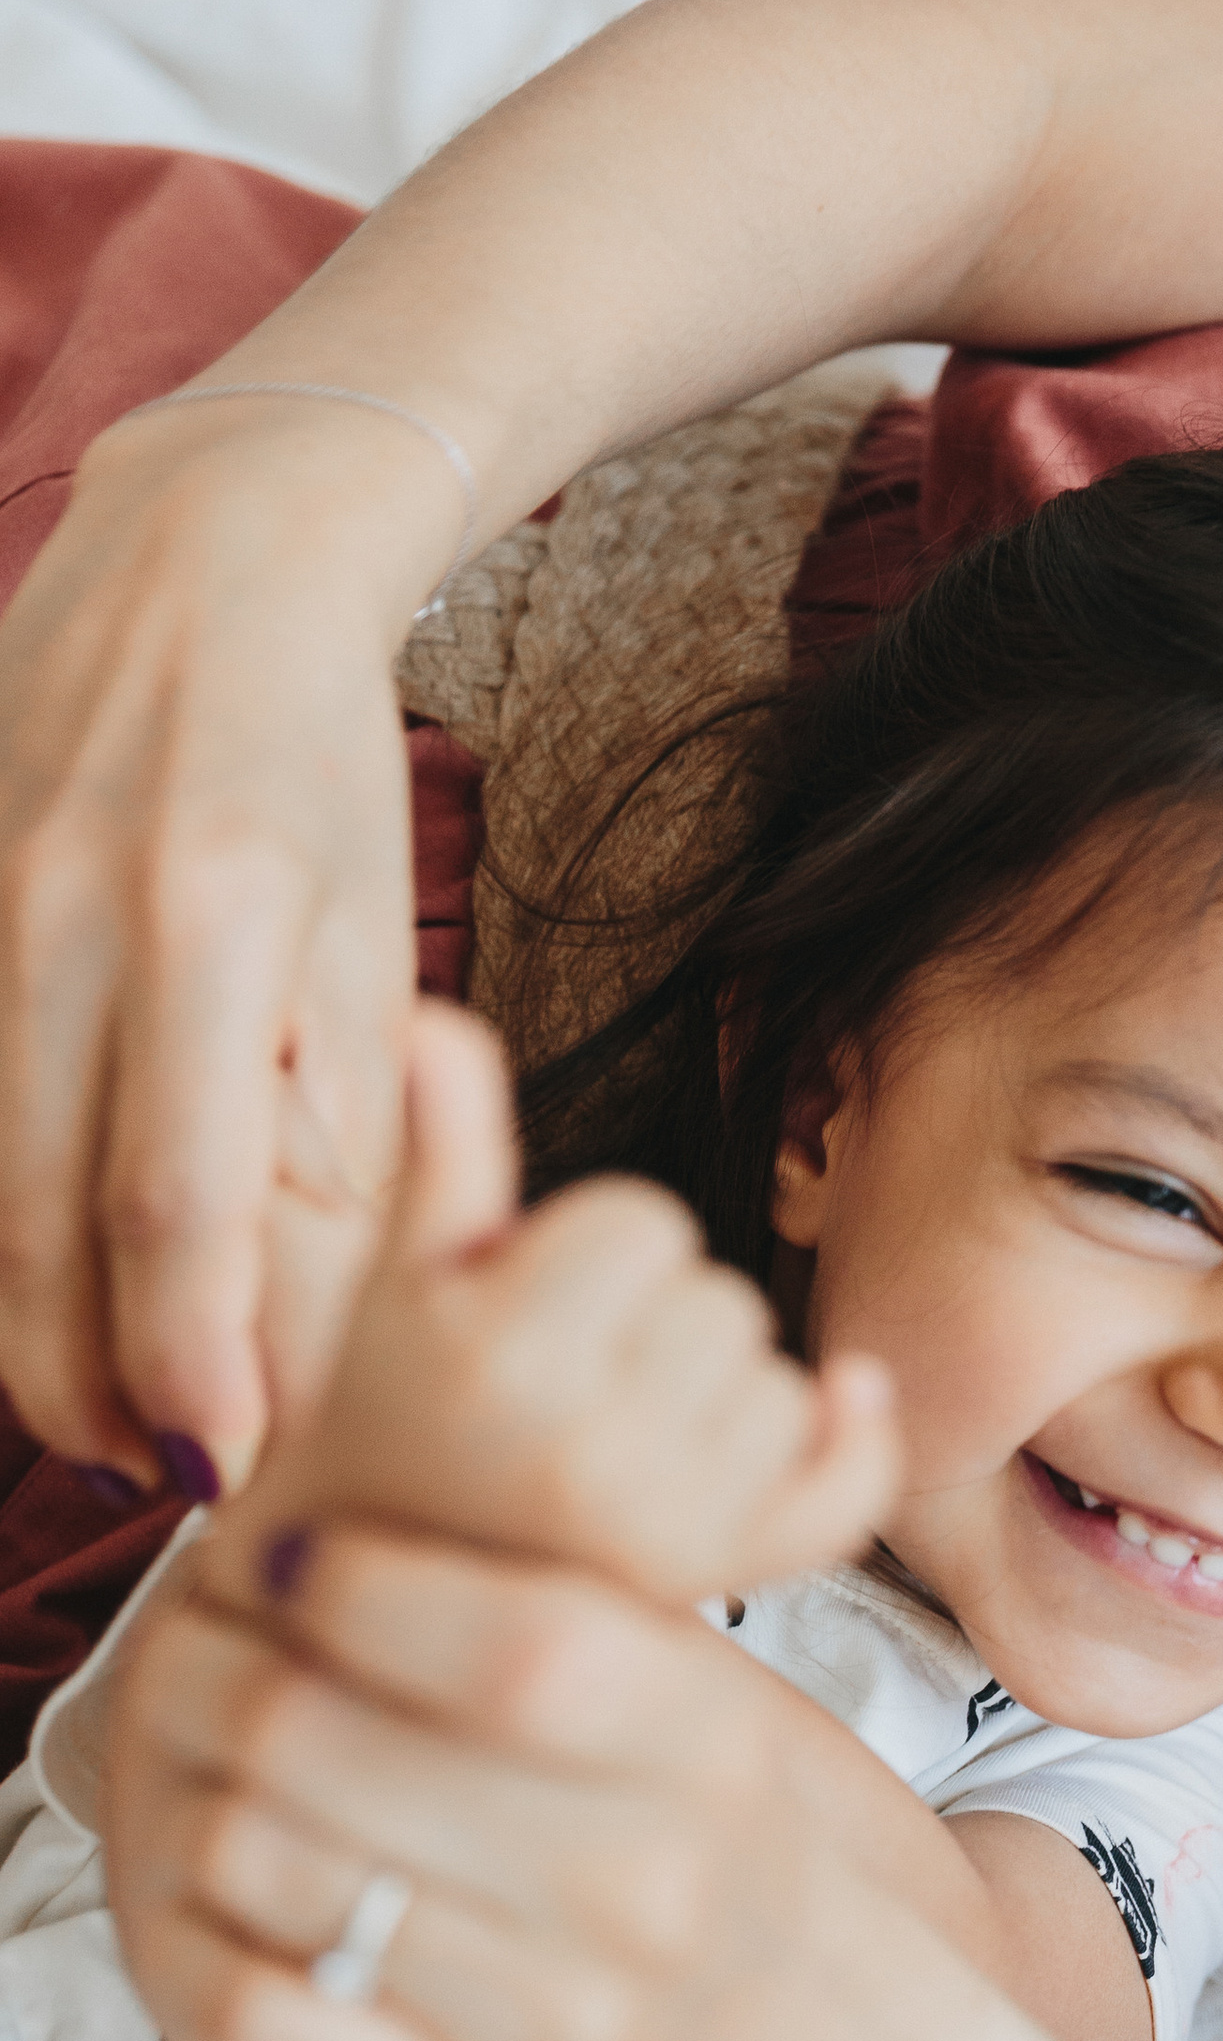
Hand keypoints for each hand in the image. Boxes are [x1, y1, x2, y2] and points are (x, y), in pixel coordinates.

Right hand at [0, 407, 457, 1495]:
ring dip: (27, 1327)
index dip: (190, 1349)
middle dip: (90, 1379)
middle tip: (155, 1479)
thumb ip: (337, 1115)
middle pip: (42, 1211)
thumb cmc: (315, 772)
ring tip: (97, 1423)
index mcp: (206, 916)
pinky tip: (37, 1300)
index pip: (175, 1193)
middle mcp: (63, 908)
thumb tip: (302, 1295)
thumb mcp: (370, 939)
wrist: (197, 561)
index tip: (224, 1463)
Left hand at [105, 1517, 926, 2040]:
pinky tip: (242, 1873)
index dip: (365, 1582)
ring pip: (278, 1868)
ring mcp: (557, 2025)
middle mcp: (642, 1896)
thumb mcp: (700, 1683)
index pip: (514, 1646)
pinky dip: (209, 1930)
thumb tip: (397, 1442)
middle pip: (344, 1750)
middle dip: (231, 1667)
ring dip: (202, 1783)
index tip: (305, 1557)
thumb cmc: (716, 1831)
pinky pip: (263, 2014)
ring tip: (214, 1746)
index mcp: (708, 1756)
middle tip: (207, 1637)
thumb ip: (574, 1581)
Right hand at [219, 999, 898, 1608]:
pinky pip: (846, 1486)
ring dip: (717, 1388)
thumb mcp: (394, 1280)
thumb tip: (440, 1020)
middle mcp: (588, 1448)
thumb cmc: (388, 1421)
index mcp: (498, 1351)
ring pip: (776, 1378)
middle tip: (569, 1379)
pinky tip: (846, 1396)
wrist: (364, 1610)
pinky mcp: (724, 1581)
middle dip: (655, 1319)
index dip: (595, 1249)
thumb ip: (439, 1147)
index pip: (644, 1221)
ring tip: (612, 1436)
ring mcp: (665, 1526)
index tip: (530, 1299)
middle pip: (720, 1298)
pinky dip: (855, 1438)